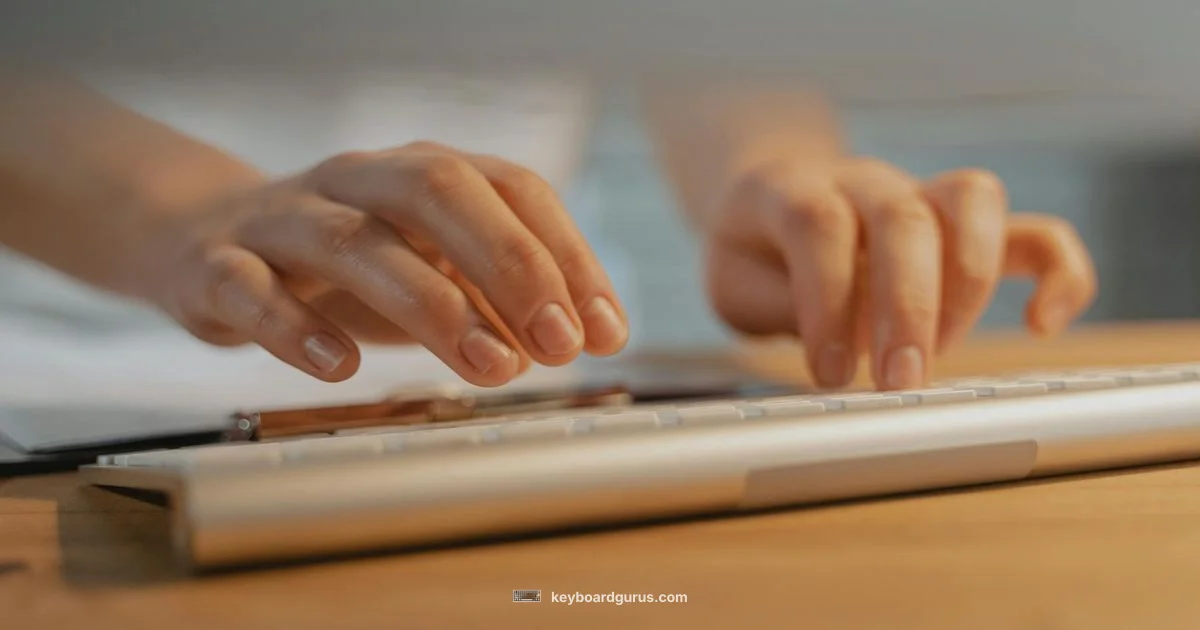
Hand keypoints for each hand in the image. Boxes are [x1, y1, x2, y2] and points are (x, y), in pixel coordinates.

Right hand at [135, 142, 629, 385]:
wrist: (203, 241)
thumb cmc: (344, 265)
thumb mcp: (431, 271)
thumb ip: (496, 299)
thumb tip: (576, 337)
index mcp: (422, 172)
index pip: (513, 189)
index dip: (567, 256)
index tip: (605, 331)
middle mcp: (358, 180)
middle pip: (439, 191)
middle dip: (510, 264)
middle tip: (558, 342)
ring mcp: (285, 218)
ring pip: (355, 239)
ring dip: (432, 304)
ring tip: (490, 367)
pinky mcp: (218, 265)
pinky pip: (250, 288)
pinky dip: (296, 328)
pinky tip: (342, 366)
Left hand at [704, 158, 1096, 389]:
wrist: (779, 201)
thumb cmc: (759, 254)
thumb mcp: (735, 285)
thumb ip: (779, 306)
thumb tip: (838, 348)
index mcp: (791, 188)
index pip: (820, 222)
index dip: (828, 299)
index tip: (830, 373)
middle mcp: (864, 181)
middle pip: (903, 215)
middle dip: (909, 306)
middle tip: (900, 381)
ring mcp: (921, 195)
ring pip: (974, 199)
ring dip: (968, 284)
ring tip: (942, 353)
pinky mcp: (968, 228)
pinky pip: (1034, 231)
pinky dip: (1057, 272)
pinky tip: (1042, 323)